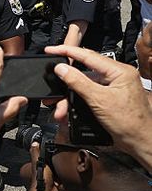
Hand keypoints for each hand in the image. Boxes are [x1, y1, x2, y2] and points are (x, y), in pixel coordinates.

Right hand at [46, 44, 151, 165]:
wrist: (139, 141)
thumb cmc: (129, 122)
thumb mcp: (99, 100)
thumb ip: (78, 82)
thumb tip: (62, 68)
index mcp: (120, 71)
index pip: (88, 56)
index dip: (67, 51)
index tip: (51, 49)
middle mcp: (118, 76)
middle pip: (84, 72)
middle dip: (66, 84)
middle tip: (53, 88)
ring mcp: (114, 87)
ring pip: (84, 85)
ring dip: (70, 97)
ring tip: (61, 109)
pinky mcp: (110, 97)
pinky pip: (89, 94)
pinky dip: (78, 101)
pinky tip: (69, 110)